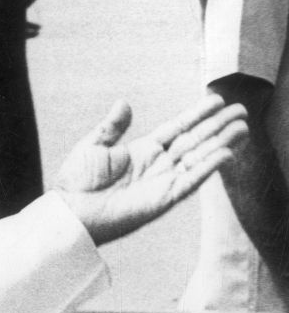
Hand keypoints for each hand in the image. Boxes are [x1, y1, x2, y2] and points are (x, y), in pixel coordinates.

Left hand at [55, 95, 246, 245]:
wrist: (70, 211)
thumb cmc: (76, 182)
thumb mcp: (93, 147)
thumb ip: (112, 126)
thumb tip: (123, 102)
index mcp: (142, 150)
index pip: (176, 128)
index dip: (196, 114)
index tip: (216, 101)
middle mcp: (157, 164)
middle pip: (194, 140)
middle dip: (217, 126)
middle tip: (241, 110)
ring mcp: (163, 181)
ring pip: (199, 157)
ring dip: (221, 143)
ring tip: (243, 127)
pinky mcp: (164, 198)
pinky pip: (192, 180)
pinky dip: (209, 166)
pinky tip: (227, 153)